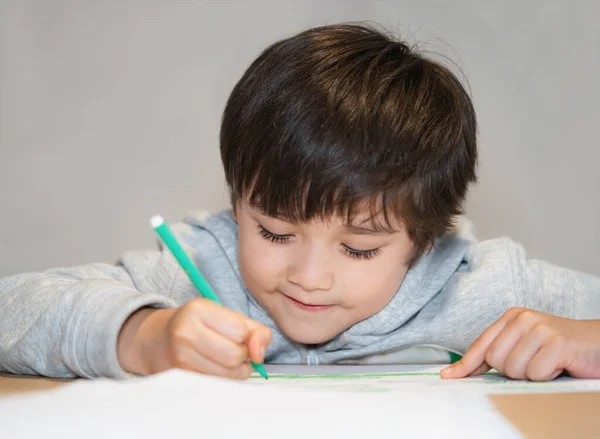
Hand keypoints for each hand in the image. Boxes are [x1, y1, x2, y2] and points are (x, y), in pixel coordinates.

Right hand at [117, 298, 271, 378]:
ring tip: (226, 361)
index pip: (241, 332)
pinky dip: (223, 380)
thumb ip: (256, 330)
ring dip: (236, 371)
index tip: (239, 335)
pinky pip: (217, 386)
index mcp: (199, 309)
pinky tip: (214, 370)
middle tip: (236, 351)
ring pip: (228, 375)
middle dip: (243, 357)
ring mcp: (179, 358)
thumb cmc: (201, 326)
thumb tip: (259, 355)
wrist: (158, 341)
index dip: (247, 337)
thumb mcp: (227, 317)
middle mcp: (185, 333)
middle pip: (235, 356)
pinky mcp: (180, 378)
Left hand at [441, 307, 599, 380]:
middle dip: (512, 372)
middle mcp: (522, 319)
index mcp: (511, 317)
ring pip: (514, 370)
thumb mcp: (525, 345)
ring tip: (547, 363)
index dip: (464, 364)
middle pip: (495, 361)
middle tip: (534, 363)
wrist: (596, 344)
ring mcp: (539, 328)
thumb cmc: (558, 348)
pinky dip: (547, 376)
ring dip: (531, 375)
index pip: (481, 345)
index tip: (448, 377)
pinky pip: (536, 373)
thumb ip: (499, 353)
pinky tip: (558, 366)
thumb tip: (464, 371)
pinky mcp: (556, 342)